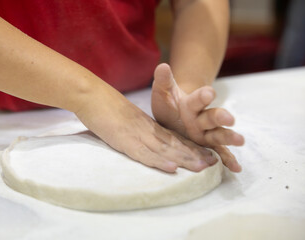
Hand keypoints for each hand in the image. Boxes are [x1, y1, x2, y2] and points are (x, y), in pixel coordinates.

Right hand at [75, 80, 217, 172]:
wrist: (91, 95)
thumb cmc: (106, 106)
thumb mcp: (127, 118)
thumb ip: (137, 128)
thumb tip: (142, 138)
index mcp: (147, 125)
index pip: (172, 137)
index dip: (189, 147)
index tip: (205, 154)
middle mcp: (147, 129)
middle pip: (174, 143)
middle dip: (194, 154)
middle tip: (213, 163)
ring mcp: (136, 134)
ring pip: (164, 149)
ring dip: (184, 159)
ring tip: (202, 167)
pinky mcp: (124, 140)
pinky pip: (144, 153)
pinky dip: (158, 161)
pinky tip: (172, 167)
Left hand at [151, 63, 243, 171]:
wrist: (174, 116)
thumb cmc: (169, 103)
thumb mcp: (163, 93)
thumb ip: (163, 81)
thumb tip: (162, 65)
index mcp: (191, 104)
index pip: (198, 99)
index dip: (203, 96)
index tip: (208, 93)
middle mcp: (201, 118)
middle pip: (212, 117)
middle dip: (220, 117)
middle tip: (229, 118)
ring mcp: (205, 133)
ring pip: (218, 135)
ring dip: (228, 137)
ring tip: (240, 140)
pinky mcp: (206, 146)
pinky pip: (218, 153)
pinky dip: (227, 159)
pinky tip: (236, 168)